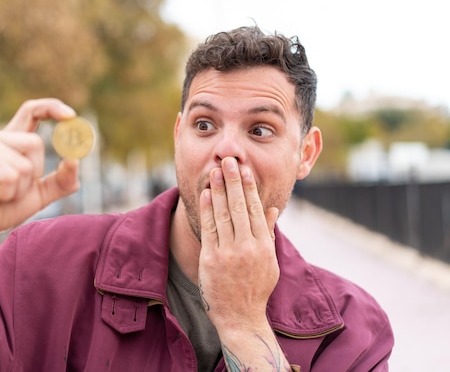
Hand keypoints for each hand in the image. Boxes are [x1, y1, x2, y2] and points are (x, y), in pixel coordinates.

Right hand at [0, 98, 80, 246]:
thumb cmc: (1, 209)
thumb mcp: (39, 195)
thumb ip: (61, 180)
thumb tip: (75, 161)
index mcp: (10, 140)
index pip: (31, 111)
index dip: (52, 107)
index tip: (71, 115)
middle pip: (35, 143)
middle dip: (33, 174)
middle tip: (11, 190)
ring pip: (23, 165)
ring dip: (17, 189)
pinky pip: (9, 177)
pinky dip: (6, 193)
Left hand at [198, 156, 279, 331]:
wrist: (240, 317)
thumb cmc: (256, 288)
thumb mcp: (269, 261)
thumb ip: (268, 232)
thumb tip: (272, 208)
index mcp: (263, 245)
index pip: (255, 209)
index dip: (249, 187)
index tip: (245, 169)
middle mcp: (247, 247)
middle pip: (239, 207)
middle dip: (233, 181)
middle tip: (229, 161)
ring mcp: (228, 253)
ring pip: (223, 215)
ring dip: (218, 191)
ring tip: (215, 171)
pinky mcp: (211, 259)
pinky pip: (209, 229)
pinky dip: (207, 210)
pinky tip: (205, 194)